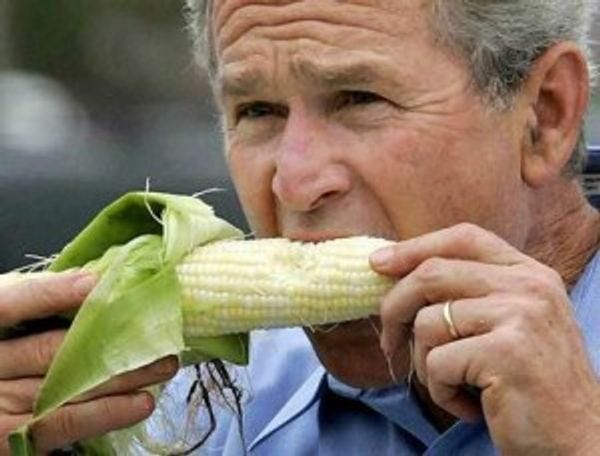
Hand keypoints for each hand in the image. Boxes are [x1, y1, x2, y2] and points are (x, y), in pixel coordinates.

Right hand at [0, 272, 177, 453]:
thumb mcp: (8, 319)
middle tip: (158, 329)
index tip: (95, 284)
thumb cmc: (4, 347)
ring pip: (65, 386)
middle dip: (109, 339)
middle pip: (49, 350)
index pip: (9, 306)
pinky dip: (107, 413)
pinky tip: (141, 402)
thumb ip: (37, 299)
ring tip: (164, 365)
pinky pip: (64, 425)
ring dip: (122, 376)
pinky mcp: (10, 439)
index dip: (50, 294)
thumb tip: (92, 278)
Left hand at [371, 224, 599, 455]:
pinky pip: (437, 363)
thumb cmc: (528, 385)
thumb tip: (394, 271)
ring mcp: (521, 316)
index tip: (377, 263)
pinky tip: (469, 405)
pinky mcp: (507, 352)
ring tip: (453, 385)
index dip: (414, 247)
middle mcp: (529, 286)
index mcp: (530, 273)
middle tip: (389, 344)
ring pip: (427, 323)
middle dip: (394, 308)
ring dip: (424, 364)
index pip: (463, 237)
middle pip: (432, 274)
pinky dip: (441, 391)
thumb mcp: (508, 324)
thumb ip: (469, 294)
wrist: (576, 441)